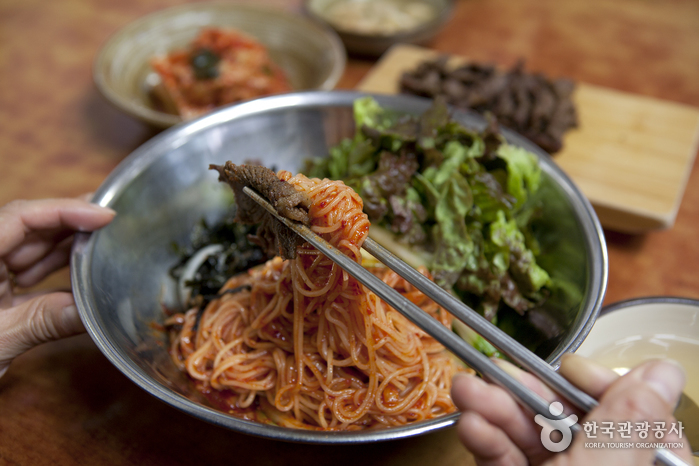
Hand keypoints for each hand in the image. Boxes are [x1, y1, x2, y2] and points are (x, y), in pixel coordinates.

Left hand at [0, 198, 114, 377]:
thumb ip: (47, 321)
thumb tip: (94, 309)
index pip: (19, 218)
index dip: (64, 209)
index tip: (104, 214)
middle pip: (29, 228)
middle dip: (71, 224)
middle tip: (115, 222)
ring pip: (32, 249)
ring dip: (68, 249)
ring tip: (106, 245)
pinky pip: (28, 273)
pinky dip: (56, 272)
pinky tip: (82, 273)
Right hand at [451, 353, 693, 465]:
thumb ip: (630, 425)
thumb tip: (661, 370)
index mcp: (643, 463)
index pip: (635, 411)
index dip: (598, 385)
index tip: (566, 369)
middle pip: (571, 419)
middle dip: (525, 395)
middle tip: (488, 372)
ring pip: (533, 437)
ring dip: (495, 413)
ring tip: (464, 392)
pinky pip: (510, 459)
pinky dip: (489, 443)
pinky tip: (471, 428)